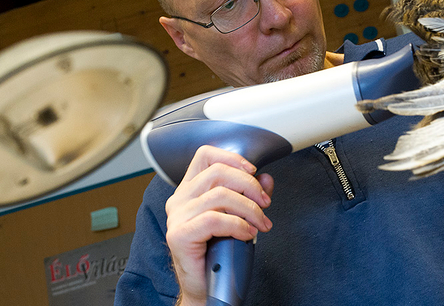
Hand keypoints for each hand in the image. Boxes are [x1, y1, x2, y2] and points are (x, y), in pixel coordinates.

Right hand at [164, 145, 274, 304]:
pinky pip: (215, 219)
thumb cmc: (219, 253)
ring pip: (220, 196)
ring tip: (260, 224)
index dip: (232, 158)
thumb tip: (266, 178)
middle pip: (218, 173)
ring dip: (249, 209)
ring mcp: (177, 217)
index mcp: (190, 190)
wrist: (207, 288)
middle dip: (249, 186)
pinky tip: (247, 234)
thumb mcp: (239, 218)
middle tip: (265, 204)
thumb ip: (251, 197)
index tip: (253, 172)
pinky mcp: (179, 235)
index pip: (205, 156)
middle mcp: (180, 200)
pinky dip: (238, 225)